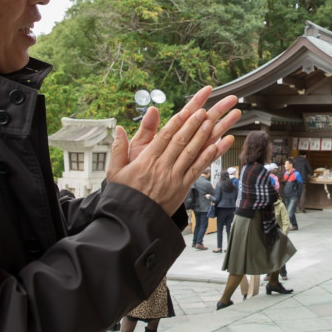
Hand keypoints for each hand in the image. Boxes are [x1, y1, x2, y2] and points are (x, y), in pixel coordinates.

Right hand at [107, 86, 240, 214]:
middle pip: (180, 141)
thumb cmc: (124, 194)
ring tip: (211, 123)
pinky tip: (216, 146)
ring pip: (190, 153)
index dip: (177, 122)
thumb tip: (119, 129)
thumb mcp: (115, 171)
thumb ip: (118, 149)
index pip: (164, 137)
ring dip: (202, 137)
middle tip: (204, 112)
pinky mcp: (182, 188)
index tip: (186, 111)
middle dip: (193, 125)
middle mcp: (162, 167)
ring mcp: (174, 178)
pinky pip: (197, 170)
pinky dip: (207, 157)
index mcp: (147, 160)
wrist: (133, 220)